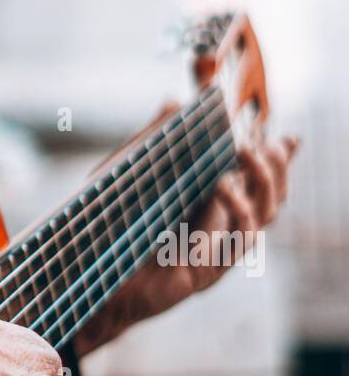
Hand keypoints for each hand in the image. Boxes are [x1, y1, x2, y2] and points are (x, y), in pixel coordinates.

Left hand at [75, 132, 298, 354]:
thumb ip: (153, 139)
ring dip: (262, 183)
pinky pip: (236, 242)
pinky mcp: (205, 272)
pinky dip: (237, 211)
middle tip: (265, 141)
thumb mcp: (129, 174)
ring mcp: (214, 252)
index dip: (277, 161)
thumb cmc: (105, 224)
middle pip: (269, 199)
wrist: (85, 274)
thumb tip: (175, 100)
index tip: (290, 138)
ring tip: (247, 152)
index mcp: (205, 206)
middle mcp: (216, 229)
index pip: (252, 180)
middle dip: (276, 168)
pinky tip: (225, 187)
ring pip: (263, 218)